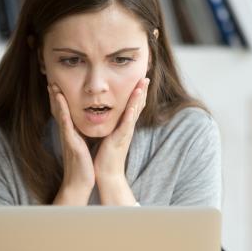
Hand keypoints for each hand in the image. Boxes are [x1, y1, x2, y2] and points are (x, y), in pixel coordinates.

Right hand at [48, 83, 94, 204]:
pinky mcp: (71, 143)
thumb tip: (81, 129)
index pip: (64, 112)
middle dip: (55, 95)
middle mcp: (66, 133)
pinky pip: (66, 126)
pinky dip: (63, 114)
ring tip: (53, 86)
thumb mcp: (81, 147)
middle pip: (58, 110)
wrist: (80, 183)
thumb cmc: (82, 166)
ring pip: (60, 115)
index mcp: (71, 133)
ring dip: (56, 100)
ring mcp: (67, 137)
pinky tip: (61, 104)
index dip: (60, 99)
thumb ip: (79, 137)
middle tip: (51, 79)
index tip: (57, 85)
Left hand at [94, 77, 148, 202]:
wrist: (107, 174)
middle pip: (137, 106)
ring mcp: (125, 133)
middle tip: (146, 76)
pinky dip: (131, 113)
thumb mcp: (109, 137)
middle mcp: (127, 128)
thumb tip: (109, 119)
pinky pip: (127, 124)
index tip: (138, 80)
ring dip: (139, 97)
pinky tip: (133, 103)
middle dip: (142, 90)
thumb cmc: (105, 157)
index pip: (132, 107)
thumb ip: (111, 127)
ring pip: (135, 111)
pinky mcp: (120, 139)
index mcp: (123, 127)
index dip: (136, 93)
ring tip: (143, 83)